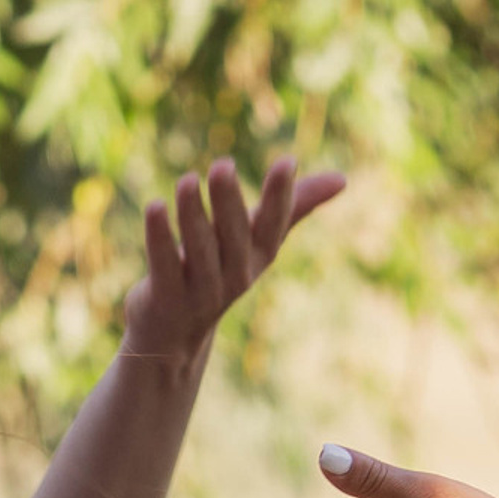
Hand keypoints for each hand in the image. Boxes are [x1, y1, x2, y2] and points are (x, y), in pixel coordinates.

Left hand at [120, 153, 345, 373]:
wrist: (174, 334)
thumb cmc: (218, 272)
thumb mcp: (255, 241)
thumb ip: (292, 207)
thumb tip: (343, 179)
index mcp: (258, 256)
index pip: (275, 225)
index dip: (282, 197)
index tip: (286, 163)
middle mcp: (236, 275)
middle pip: (235, 236)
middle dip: (229, 201)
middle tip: (222, 166)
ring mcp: (202, 291)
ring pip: (200, 250)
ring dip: (193, 214)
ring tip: (187, 180)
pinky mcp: (167, 298)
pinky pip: (165, 265)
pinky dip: (159, 237)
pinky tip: (155, 206)